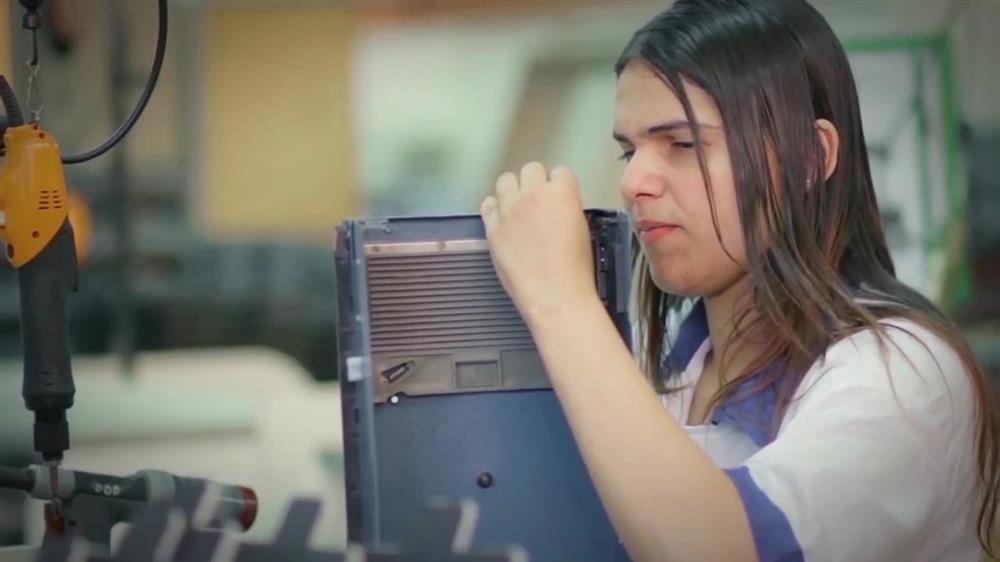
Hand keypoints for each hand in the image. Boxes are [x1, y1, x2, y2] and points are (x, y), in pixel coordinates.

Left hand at [480, 162, 597, 326]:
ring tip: (518, 208)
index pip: (561, 172)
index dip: (561, 186)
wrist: (555, 296)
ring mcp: (509, 210)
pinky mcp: (492, 227)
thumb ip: (566, 209)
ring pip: (505, 180)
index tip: (560, 200)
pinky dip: (495, 208)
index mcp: (562, 193)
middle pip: (531, 169)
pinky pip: (488, 204)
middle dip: (536, 182)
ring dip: (513, 189)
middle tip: (539, 203)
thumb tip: (556, 207)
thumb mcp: (581, 228)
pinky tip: (502, 219)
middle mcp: (533, 195)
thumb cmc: (577, 268)